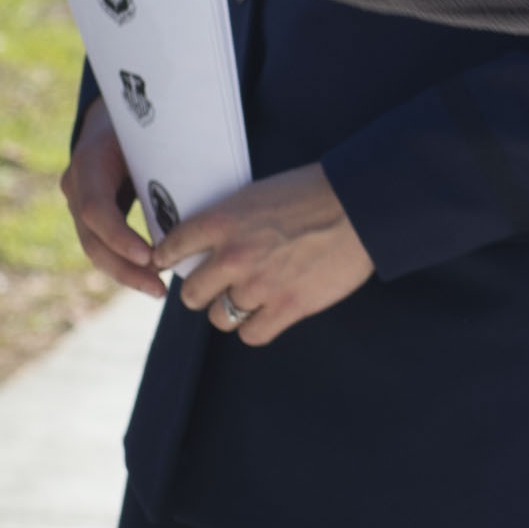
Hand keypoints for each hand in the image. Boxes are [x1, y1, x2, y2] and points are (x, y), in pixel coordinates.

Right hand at [60, 99, 166, 297]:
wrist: (113, 117)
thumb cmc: (141, 123)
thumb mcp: (151, 134)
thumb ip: (168, 160)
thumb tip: (208, 196)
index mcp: (89, 161)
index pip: (95, 208)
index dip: (119, 236)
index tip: (149, 257)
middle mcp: (77, 184)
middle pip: (93, 239)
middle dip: (125, 269)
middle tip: (160, 288)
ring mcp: (78, 201)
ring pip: (95, 249)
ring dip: (126, 273)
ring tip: (159, 290)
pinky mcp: (88, 215)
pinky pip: (103, 246)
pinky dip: (126, 264)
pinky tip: (152, 279)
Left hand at [155, 163, 376, 346]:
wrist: (360, 206)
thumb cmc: (314, 192)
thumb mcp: (258, 194)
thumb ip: (231, 220)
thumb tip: (215, 242)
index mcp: (221, 222)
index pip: (171, 248)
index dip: (168, 259)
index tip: (169, 264)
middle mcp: (233, 256)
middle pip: (192, 294)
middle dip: (203, 292)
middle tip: (216, 288)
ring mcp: (259, 285)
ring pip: (220, 318)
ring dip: (231, 311)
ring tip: (250, 300)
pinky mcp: (288, 307)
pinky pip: (252, 335)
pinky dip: (257, 327)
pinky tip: (269, 314)